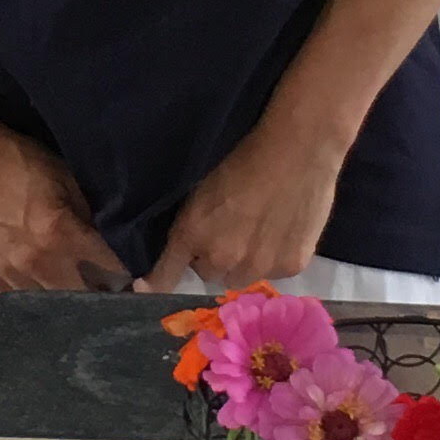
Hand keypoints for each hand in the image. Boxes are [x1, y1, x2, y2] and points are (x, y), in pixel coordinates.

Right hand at [0, 116, 128, 294]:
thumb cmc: (16, 159)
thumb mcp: (64, 175)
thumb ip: (89, 211)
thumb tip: (111, 238)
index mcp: (60, 234)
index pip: (109, 268)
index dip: (128, 274)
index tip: (139, 277)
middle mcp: (36, 261)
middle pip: (80, 297)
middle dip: (100, 296)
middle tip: (112, 292)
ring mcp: (9, 271)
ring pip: (48, 305)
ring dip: (67, 301)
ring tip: (81, 296)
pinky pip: (16, 300)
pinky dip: (35, 299)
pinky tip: (45, 293)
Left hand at [141, 111, 347, 299]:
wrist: (297, 150)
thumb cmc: (246, 157)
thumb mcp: (204, 189)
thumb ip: (193, 227)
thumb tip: (191, 251)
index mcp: (192, 233)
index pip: (166, 273)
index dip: (155, 283)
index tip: (143, 289)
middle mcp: (220, 257)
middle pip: (209, 274)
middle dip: (215, 258)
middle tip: (231, 233)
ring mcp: (256, 265)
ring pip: (241, 278)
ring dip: (244, 263)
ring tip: (259, 234)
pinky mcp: (290, 267)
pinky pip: (273, 273)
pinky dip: (275, 259)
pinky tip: (283, 232)